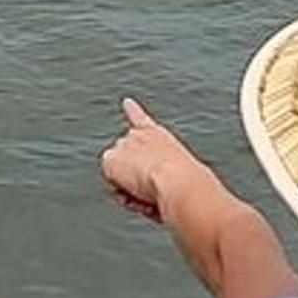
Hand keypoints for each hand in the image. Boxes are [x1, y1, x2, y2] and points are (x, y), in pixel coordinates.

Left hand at [99, 98, 230, 224]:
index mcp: (158, 135)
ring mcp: (123, 145)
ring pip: (117, 175)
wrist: (179, 183)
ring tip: (150, 193)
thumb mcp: (181, 174)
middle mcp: (139, 135)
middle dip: (133, 177)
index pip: (142, 119)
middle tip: (153, 191)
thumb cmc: (187, 184)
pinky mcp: (111, 159)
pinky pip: (110, 182)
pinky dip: (119, 191)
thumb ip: (165, 172)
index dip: (132, 111)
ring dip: (129, 188)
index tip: (127, 103)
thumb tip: (151, 189)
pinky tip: (137, 194)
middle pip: (126, 161)